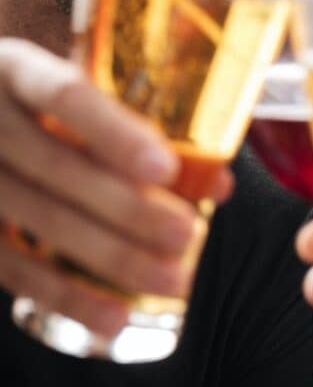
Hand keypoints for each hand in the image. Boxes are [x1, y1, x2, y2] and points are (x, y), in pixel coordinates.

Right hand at [0, 38, 230, 334]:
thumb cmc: (35, 103)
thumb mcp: (75, 89)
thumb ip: (139, 127)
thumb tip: (217, 183)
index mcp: (15, 68)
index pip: (63, 94)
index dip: (114, 133)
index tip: (165, 168)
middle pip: (56, 167)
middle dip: (126, 207)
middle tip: (186, 233)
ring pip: (38, 219)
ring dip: (110, 256)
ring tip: (172, 280)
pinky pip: (10, 267)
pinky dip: (64, 295)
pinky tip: (113, 317)